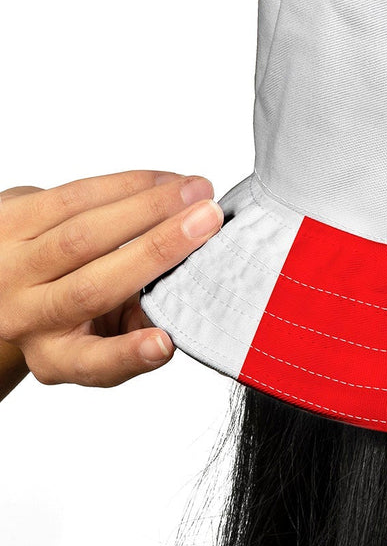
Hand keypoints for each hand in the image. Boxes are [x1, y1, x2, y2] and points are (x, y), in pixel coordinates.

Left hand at [0, 171, 222, 388]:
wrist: (10, 270)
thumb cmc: (76, 301)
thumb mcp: (105, 327)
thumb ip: (144, 317)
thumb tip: (189, 281)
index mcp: (58, 354)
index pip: (93, 363)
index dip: (129, 354)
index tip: (164, 343)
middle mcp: (25, 316)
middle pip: (93, 286)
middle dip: (159, 249)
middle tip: (207, 221)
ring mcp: (10, 267)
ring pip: (83, 232)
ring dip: (150, 205)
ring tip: (197, 191)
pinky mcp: (7, 220)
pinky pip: (75, 196)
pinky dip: (129, 185)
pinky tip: (165, 181)